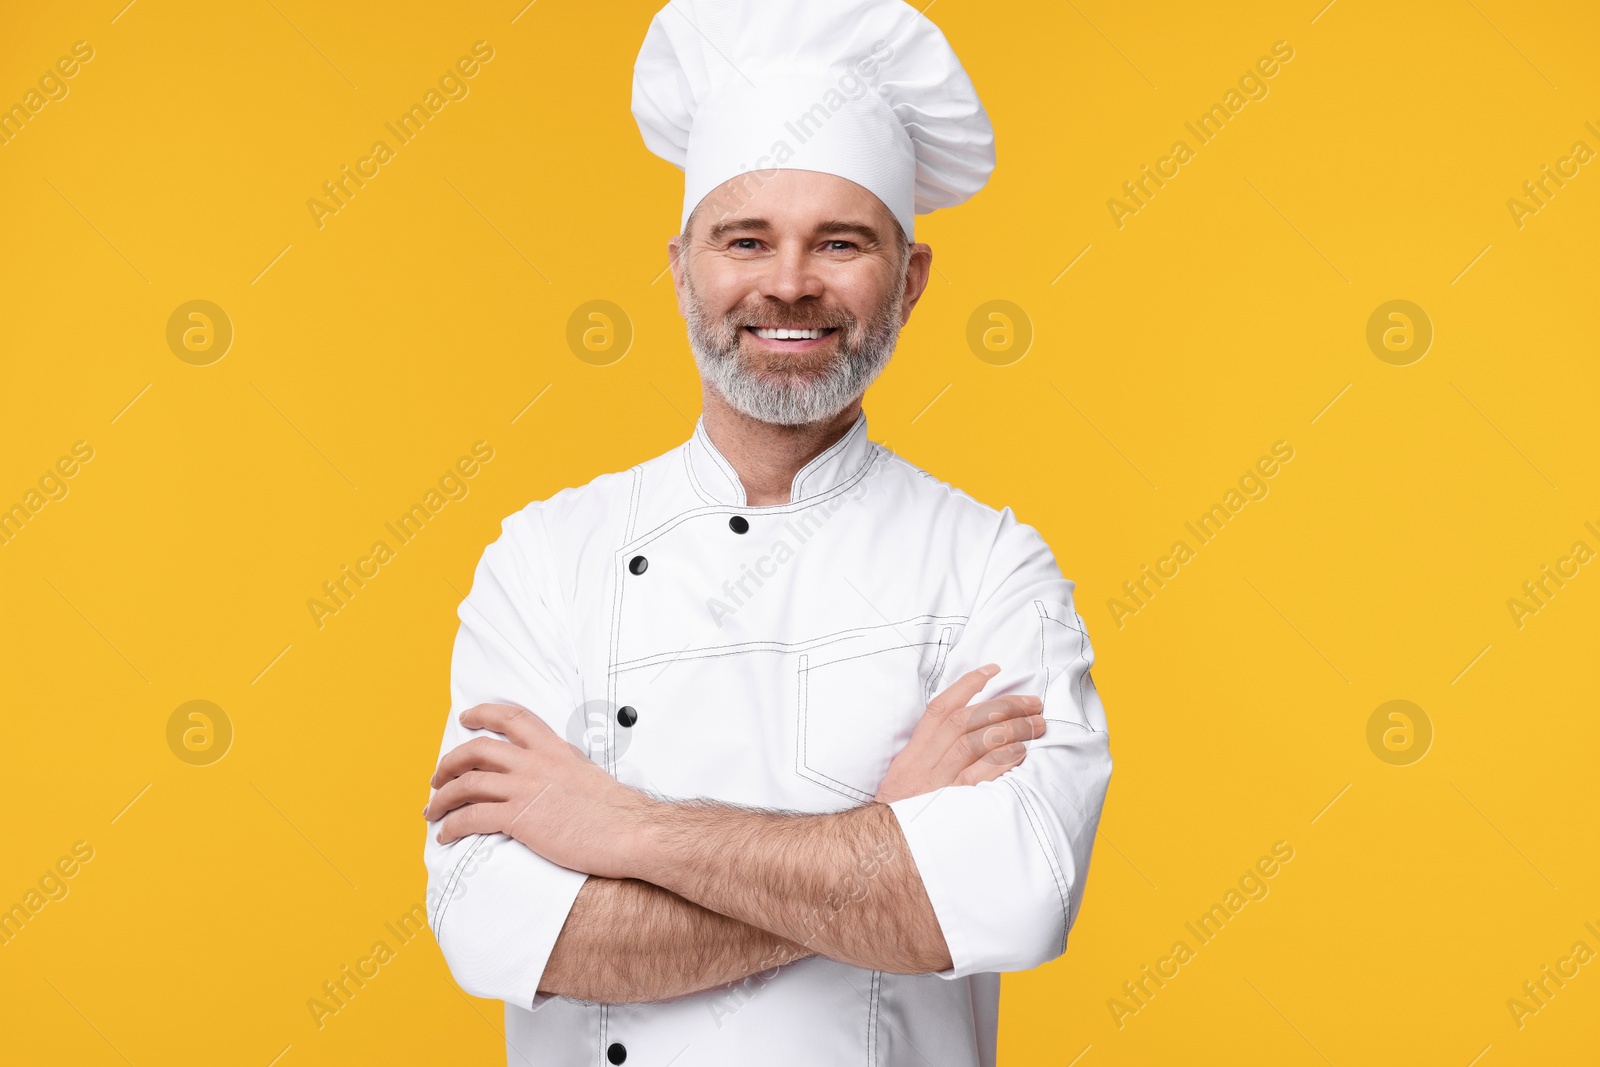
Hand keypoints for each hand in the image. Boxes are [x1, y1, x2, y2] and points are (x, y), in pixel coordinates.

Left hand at [423, 703, 647, 877]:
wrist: (631, 831)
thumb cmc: (616, 812)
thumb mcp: (587, 775)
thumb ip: (563, 771)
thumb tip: (551, 782)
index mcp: (554, 749)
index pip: (513, 717)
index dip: (483, 713)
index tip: (467, 717)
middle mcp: (535, 763)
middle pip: (477, 749)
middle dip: (449, 762)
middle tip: (437, 777)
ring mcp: (526, 789)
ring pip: (466, 784)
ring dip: (442, 798)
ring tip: (432, 810)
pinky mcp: (520, 818)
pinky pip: (472, 818)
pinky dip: (452, 826)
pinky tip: (446, 835)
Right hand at [872, 664, 1044, 804]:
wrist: (885, 844)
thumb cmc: (902, 810)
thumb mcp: (907, 773)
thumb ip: (931, 752)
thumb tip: (969, 729)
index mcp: (915, 751)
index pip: (941, 708)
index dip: (968, 684)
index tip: (994, 669)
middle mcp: (926, 761)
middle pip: (967, 720)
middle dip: (1004, 706)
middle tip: (1033, 702)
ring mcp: (940, 781)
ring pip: (977, 742)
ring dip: (1012, 729)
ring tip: (1037, 725)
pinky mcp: (954, 803)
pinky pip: (981, 774)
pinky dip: (1003, 760)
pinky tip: (1021, 752)